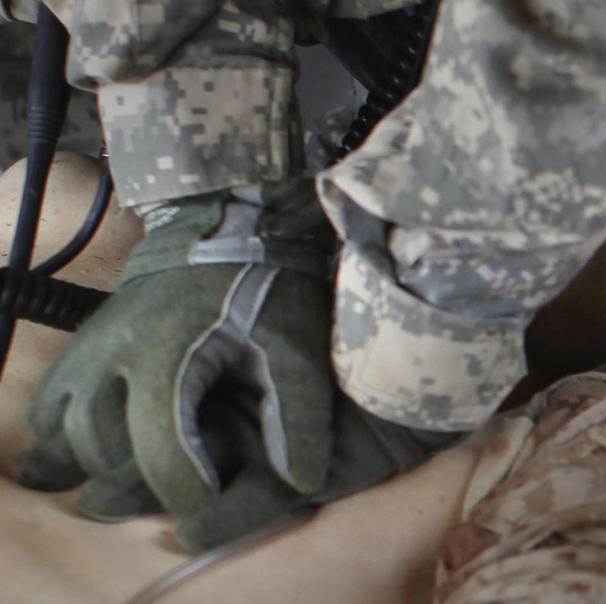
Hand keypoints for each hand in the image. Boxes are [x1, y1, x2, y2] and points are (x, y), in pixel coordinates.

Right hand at [15, 187, 338, 548]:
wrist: (230, 226)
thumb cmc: (267, 289)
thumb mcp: (296, 347)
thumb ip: (299, 413)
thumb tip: (303, 482)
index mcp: (170, 350)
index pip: (159, 441)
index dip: (183, 486)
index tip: (206, 504)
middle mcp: (116, 348)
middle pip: (96, 439)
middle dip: (131, 477)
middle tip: (171, 491)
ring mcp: (90, 342)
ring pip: (58, 421)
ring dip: (88, 460)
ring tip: (128, 477)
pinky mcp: (82, 339)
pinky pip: (46, 397)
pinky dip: (56, 431)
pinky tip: (84, 449)